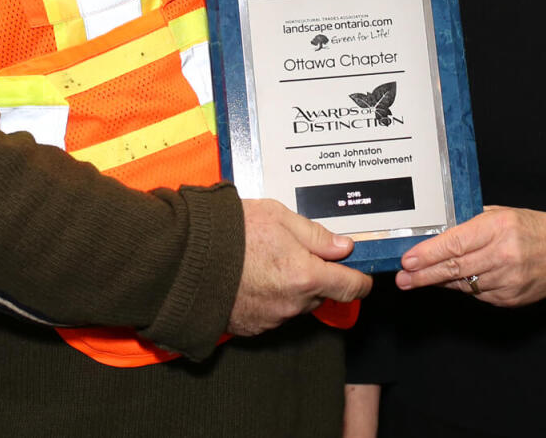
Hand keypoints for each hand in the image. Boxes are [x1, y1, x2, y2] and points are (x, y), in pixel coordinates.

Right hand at [228, 199, 371, 336]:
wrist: (185, 257)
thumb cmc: (230, 232)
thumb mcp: (279, 217)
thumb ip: (316, 235)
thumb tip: (343, 247)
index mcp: (306, 275)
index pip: (350, 287)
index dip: (360, 280)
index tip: (360, 276)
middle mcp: (292, 303)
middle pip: (320, 294)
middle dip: (316, 276)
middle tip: (295, 253)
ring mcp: (271, 319)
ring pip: (296, 304)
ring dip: (291, 288)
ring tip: (265, 262)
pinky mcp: (251, 327)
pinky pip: (272, 314)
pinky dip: (269, 299)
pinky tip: (251, 278)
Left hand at [395, 205, 545, 306]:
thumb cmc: (536, 228)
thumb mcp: (503, 214)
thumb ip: (472, 223)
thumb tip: (438, 234)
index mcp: (499, 227)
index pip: (455, 244)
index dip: (428, 254)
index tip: (408, 260)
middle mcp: (504, 255)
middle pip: (454, 268)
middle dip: (424, 275)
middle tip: (403, 278)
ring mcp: (508, 280)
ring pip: (464, 284)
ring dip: (441, 281)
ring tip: (420, 278)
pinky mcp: (512, 299)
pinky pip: (479, 294)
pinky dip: (465, 287)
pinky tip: (455, 280)